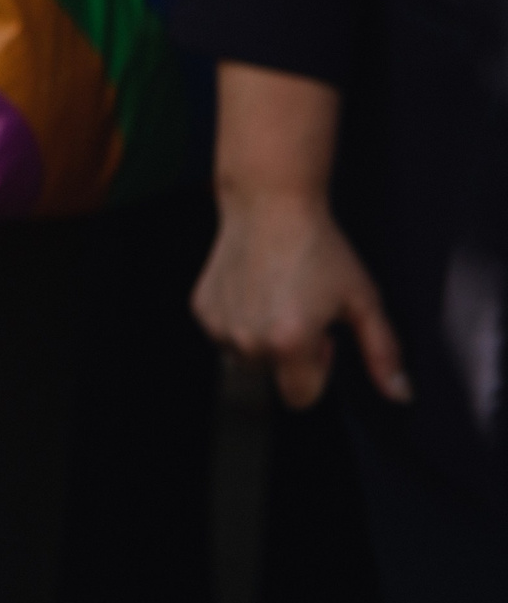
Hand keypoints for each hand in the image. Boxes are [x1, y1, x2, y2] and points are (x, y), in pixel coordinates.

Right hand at [193, 189, 409, 408]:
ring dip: (261, 338)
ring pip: (245, 356)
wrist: (270, 204)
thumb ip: (382, 353)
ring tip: (277, 296)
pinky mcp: (201, 308)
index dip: (319, 370)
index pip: (300, 398)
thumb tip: (400, 395)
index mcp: (289, 343)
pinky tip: (254, 286)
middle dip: (289, 352)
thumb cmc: (320, 248)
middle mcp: (248, 339)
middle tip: (301, 308)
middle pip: (273, 375)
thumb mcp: (363, 299)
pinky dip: (238, 319)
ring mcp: (219, 324)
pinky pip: (223, 333)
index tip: (323, 333)